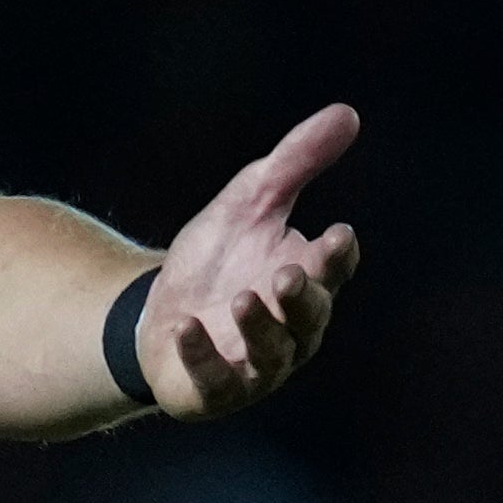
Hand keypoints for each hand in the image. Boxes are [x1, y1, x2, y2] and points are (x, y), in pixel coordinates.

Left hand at [136, 103, 362, 419]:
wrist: (153, 315)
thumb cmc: (216, 262)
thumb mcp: (250, 202)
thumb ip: (296, 162)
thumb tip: (348, 113)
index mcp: (308, 283)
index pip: (333, 270)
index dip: (336, 257)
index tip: (337, 234)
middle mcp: (291, 330)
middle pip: (308, 316)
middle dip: (302, 298)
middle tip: (289, 275)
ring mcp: (253, 365)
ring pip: (269, 353)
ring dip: (258, 327)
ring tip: (243, 299)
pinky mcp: (212, 388)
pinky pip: (213, 377)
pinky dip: (200, 354)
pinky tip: (185, 328)